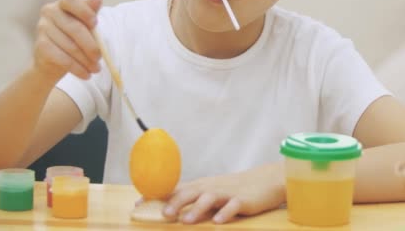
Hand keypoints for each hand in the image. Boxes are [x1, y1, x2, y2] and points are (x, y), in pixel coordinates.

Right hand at [34, 0, 102, 81]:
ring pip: (70, 46)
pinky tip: (85, 74)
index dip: (84, 11)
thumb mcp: (86, 25)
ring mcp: (42, 28)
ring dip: (86, 61)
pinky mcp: (40, 45)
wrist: (55, 61)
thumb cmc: (75, 38)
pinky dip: (76, 68)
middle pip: (75, 27)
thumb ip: (91, 12)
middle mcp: (49, 12)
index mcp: (63, 3)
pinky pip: (62, 58)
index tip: (95, 23)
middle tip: (100, 58)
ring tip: (96, 69)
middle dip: (91, 46)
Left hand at [164, 162, 285, 223]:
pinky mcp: (243, 201)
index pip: (176, 189)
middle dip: (176, 202)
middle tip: (164, 214)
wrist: (265, 181)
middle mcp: (212, 188)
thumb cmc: (234, 189)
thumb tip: (164, 207)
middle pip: (191, 192)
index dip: (158, 195)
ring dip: (197, 209)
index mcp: (202, 186)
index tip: (139, 204)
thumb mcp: (211, 191)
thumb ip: (191, 198)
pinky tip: (218, 222)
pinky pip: (233, 206)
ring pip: (210, 198)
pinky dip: (225, 213)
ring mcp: (228, 193)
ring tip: (186, 220)